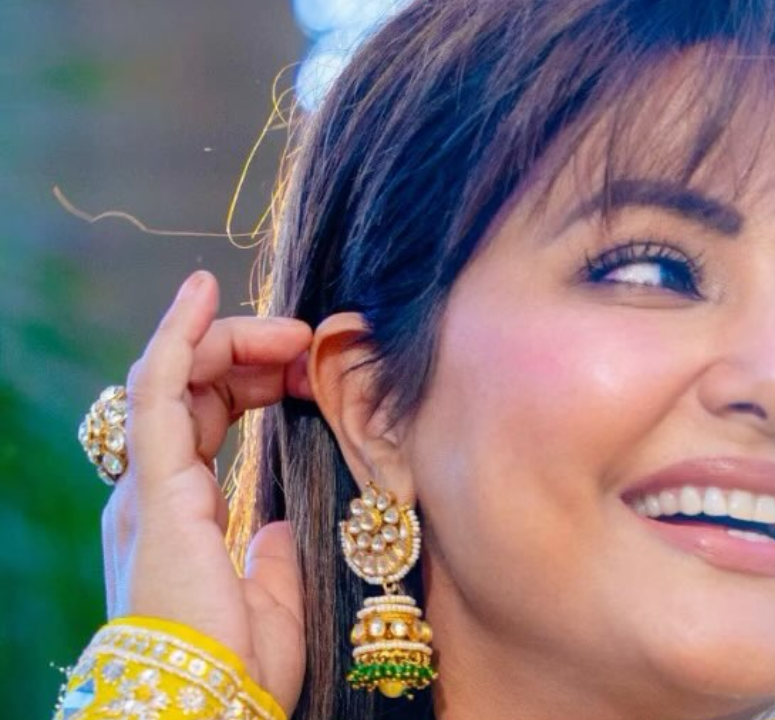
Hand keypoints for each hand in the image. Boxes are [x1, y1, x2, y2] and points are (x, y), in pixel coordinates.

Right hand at [101, 269, 313, 713]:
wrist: (211, 707)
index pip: (206, 420)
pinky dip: (180, 337)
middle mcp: (155, 494)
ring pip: (176, 380)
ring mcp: (150, 488)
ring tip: (288, 327)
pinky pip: (158, 393)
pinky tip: (202, 293)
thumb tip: (284, 521)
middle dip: (249, 353)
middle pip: (192, 391)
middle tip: (307, 339)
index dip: (252, 382)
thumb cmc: (242, 667)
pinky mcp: (156, 488)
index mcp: (179, 515)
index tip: (305, 366)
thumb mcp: (276, 594)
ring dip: (231, 341)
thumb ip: (274, 550)